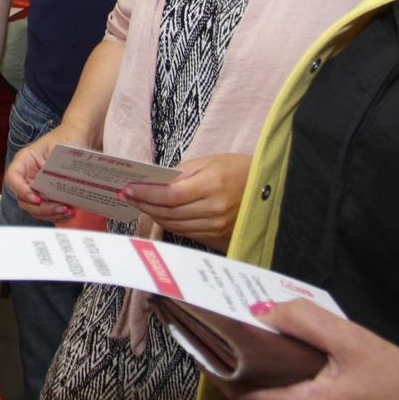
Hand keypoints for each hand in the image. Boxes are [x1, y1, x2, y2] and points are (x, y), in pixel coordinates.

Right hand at [3, 125, 90, 223]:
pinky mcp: (48, 195)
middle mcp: (27, 176)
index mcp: (24, 161)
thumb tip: (56, 188)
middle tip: (60, 207)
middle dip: (41, 207)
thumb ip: (54, 167)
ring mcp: (37, 187)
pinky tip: (69, 212)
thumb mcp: (59, 148)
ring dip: (49, 214)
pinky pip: (46, 211)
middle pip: (23, 199)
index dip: (21, 191)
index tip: (38, 198)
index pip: (12, 178)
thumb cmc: (67, 138)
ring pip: (34, 208)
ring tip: (67, 211)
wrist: (80, 138)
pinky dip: (56, 215)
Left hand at [120, 152, 250, 250]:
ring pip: (174, 225)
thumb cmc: (239, 170)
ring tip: (139, 204)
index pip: (169, 194)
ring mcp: (216, 227)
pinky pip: (185, 233)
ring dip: (153, 215)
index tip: (128, 188)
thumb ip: (182, 172)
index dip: (146, 193)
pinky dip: (168, 223)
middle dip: (144, 203)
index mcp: (212, 186)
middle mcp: (214, 210)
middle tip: (127, 195)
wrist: (270, 190)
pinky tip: (159, 214)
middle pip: (169, 212)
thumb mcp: (211, 161)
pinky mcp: (218, 238)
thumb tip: (155, 181)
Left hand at [217, 299, 398, 399]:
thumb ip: (304, 321)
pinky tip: (310, 378)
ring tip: (281, 353)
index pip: (244, 394)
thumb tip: (263, 312)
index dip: (222, 369)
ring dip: (278, 386)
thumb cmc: (397, 378)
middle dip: (253, 372)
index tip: (206, 346)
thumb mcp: (351, 339)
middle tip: (247, 339)